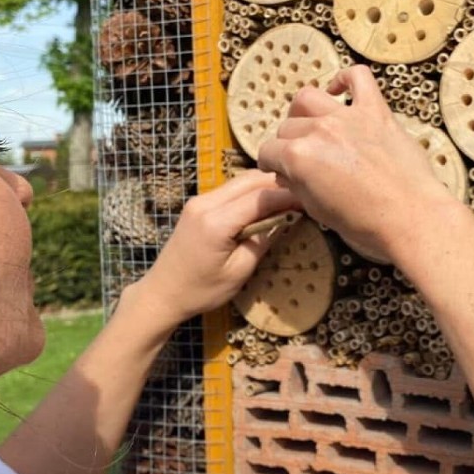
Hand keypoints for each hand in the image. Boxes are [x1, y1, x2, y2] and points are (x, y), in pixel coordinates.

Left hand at [136, 170, 299, 329]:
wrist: (162, 293)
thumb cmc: (201, 290)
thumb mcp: (239, 272)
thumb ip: (263, 241)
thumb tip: (286, 219)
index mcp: (216, 222)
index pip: (260, 198)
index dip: (287, 195)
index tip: (310, 198)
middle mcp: (206, 203)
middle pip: (250, 180)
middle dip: (279, 184)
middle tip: (304, 194)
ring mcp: (199, 201)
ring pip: (240, 181)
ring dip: (265, 185)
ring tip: (289, 197)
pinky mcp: (198, 204)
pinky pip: (230, 189)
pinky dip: (251, 191)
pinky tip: (266, 203)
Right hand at [258, 66, 452, 263]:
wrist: (412, 218)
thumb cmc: (367, 224)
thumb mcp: (318, 212)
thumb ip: (298, 186)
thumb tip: (289, 175)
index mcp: (299, 157)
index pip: (268, 151)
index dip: (271, 164)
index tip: (279, 171)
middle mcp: (318, 131)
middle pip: (288, 126)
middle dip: (289, 143)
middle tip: (302, 158)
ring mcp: (348, 117)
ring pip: (309, 97)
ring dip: (305, 112)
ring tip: (312, 125)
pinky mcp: (376, 111)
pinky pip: (358, 77)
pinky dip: (346, 79)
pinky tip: (340, 90)